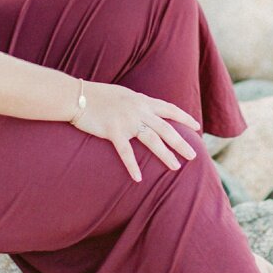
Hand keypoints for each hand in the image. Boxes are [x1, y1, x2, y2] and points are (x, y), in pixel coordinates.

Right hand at [68, 82, 200, 182]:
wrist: (75, 96)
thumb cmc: (95, 95)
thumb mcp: (121, 94)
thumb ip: (136, 102)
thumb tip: (146, 109)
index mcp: (141, 100)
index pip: (169, 108)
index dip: (184, 117)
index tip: (197, 127)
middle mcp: (138, 110)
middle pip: (166, 128)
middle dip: (181, 142)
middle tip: (193, 155)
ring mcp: (126, 121)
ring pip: (152, 140)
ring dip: (165, 154)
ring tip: (176, 167)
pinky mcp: (113, 131)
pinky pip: (126, 152)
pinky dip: (132, 166)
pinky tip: (138, 178)